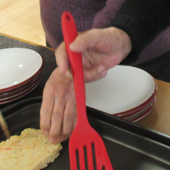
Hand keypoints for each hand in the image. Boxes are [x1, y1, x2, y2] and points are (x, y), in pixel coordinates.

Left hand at [39, 69, 76, 143]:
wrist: (72, 68)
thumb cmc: (58, 79)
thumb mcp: (47, 88)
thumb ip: (46, 104)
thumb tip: (45, 123)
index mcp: (50, 91)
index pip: (46, 110)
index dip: (45, 123)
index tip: (44, 132)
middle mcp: (61, 94)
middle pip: (57, 116)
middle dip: (54, 130)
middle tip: (52, 140)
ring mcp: (71, 97)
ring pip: (68, 117)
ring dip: (64, 130)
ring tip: (60, 139)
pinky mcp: (79, 100)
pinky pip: (77, 114)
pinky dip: (74, 125)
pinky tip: (71, 132)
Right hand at [40, 27, 130, 141]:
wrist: (118, 46)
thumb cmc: (107, 39)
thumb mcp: (97, 35)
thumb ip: (86, 40)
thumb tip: (73, 45)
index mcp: (69, 50)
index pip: (60, 55)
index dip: (61, 64)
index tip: (66, 72)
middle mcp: (67, 66)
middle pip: (56, 87)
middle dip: (52, 109)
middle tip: (51, 124)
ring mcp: (73, 77)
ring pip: (62, 101)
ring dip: (58, 120)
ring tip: (54, 134)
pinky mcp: (81, 85)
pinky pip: (73, 103)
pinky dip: (71, 117)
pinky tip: (68, 129)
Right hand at [53, 27, 131, 81]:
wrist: (120, 46)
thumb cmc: (109, 37)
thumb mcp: (98, 36)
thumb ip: (85, 40)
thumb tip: (71, 47)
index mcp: (74, 43)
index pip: (62, 52)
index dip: (60, 61)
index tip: (64, 70)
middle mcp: (75, 54)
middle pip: (67, 68)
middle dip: (76, 74)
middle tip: (88, 75)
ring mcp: (81, 64)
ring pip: (78, 76)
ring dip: (90, 75)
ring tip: (102, 68)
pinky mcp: (88, 71)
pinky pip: (87, 79)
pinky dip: (95, 77)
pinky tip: (103, 71)